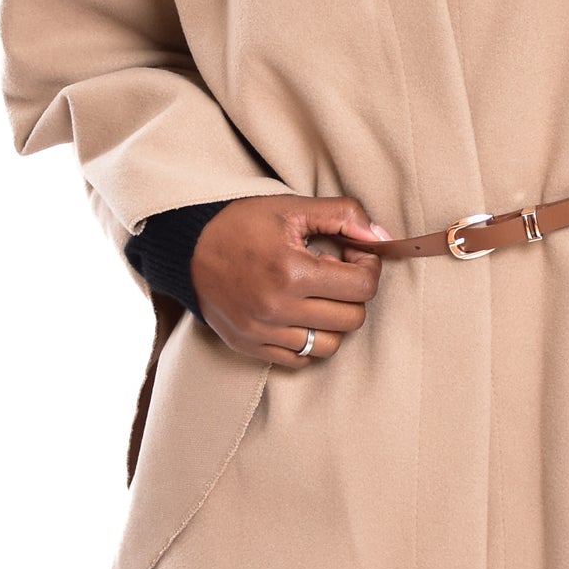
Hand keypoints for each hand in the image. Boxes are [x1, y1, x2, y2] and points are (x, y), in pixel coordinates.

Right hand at [189, 194, 393, 365]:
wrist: (187, 247)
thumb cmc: (240, 223)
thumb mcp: (292, 208)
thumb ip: (343, 215)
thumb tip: (381, 237)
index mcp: (290, 272)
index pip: (362, 287)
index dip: (368, 267)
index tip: (353, 255)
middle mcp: (276, 309)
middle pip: (352, 319)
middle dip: (353, 293)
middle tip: (335, 272)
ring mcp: (262, 333)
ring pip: (330, 345)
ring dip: (334, 320)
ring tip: (317, 294)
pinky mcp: (250, 347)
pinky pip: (300, 360)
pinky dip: (309, 340)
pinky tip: (299, 313)